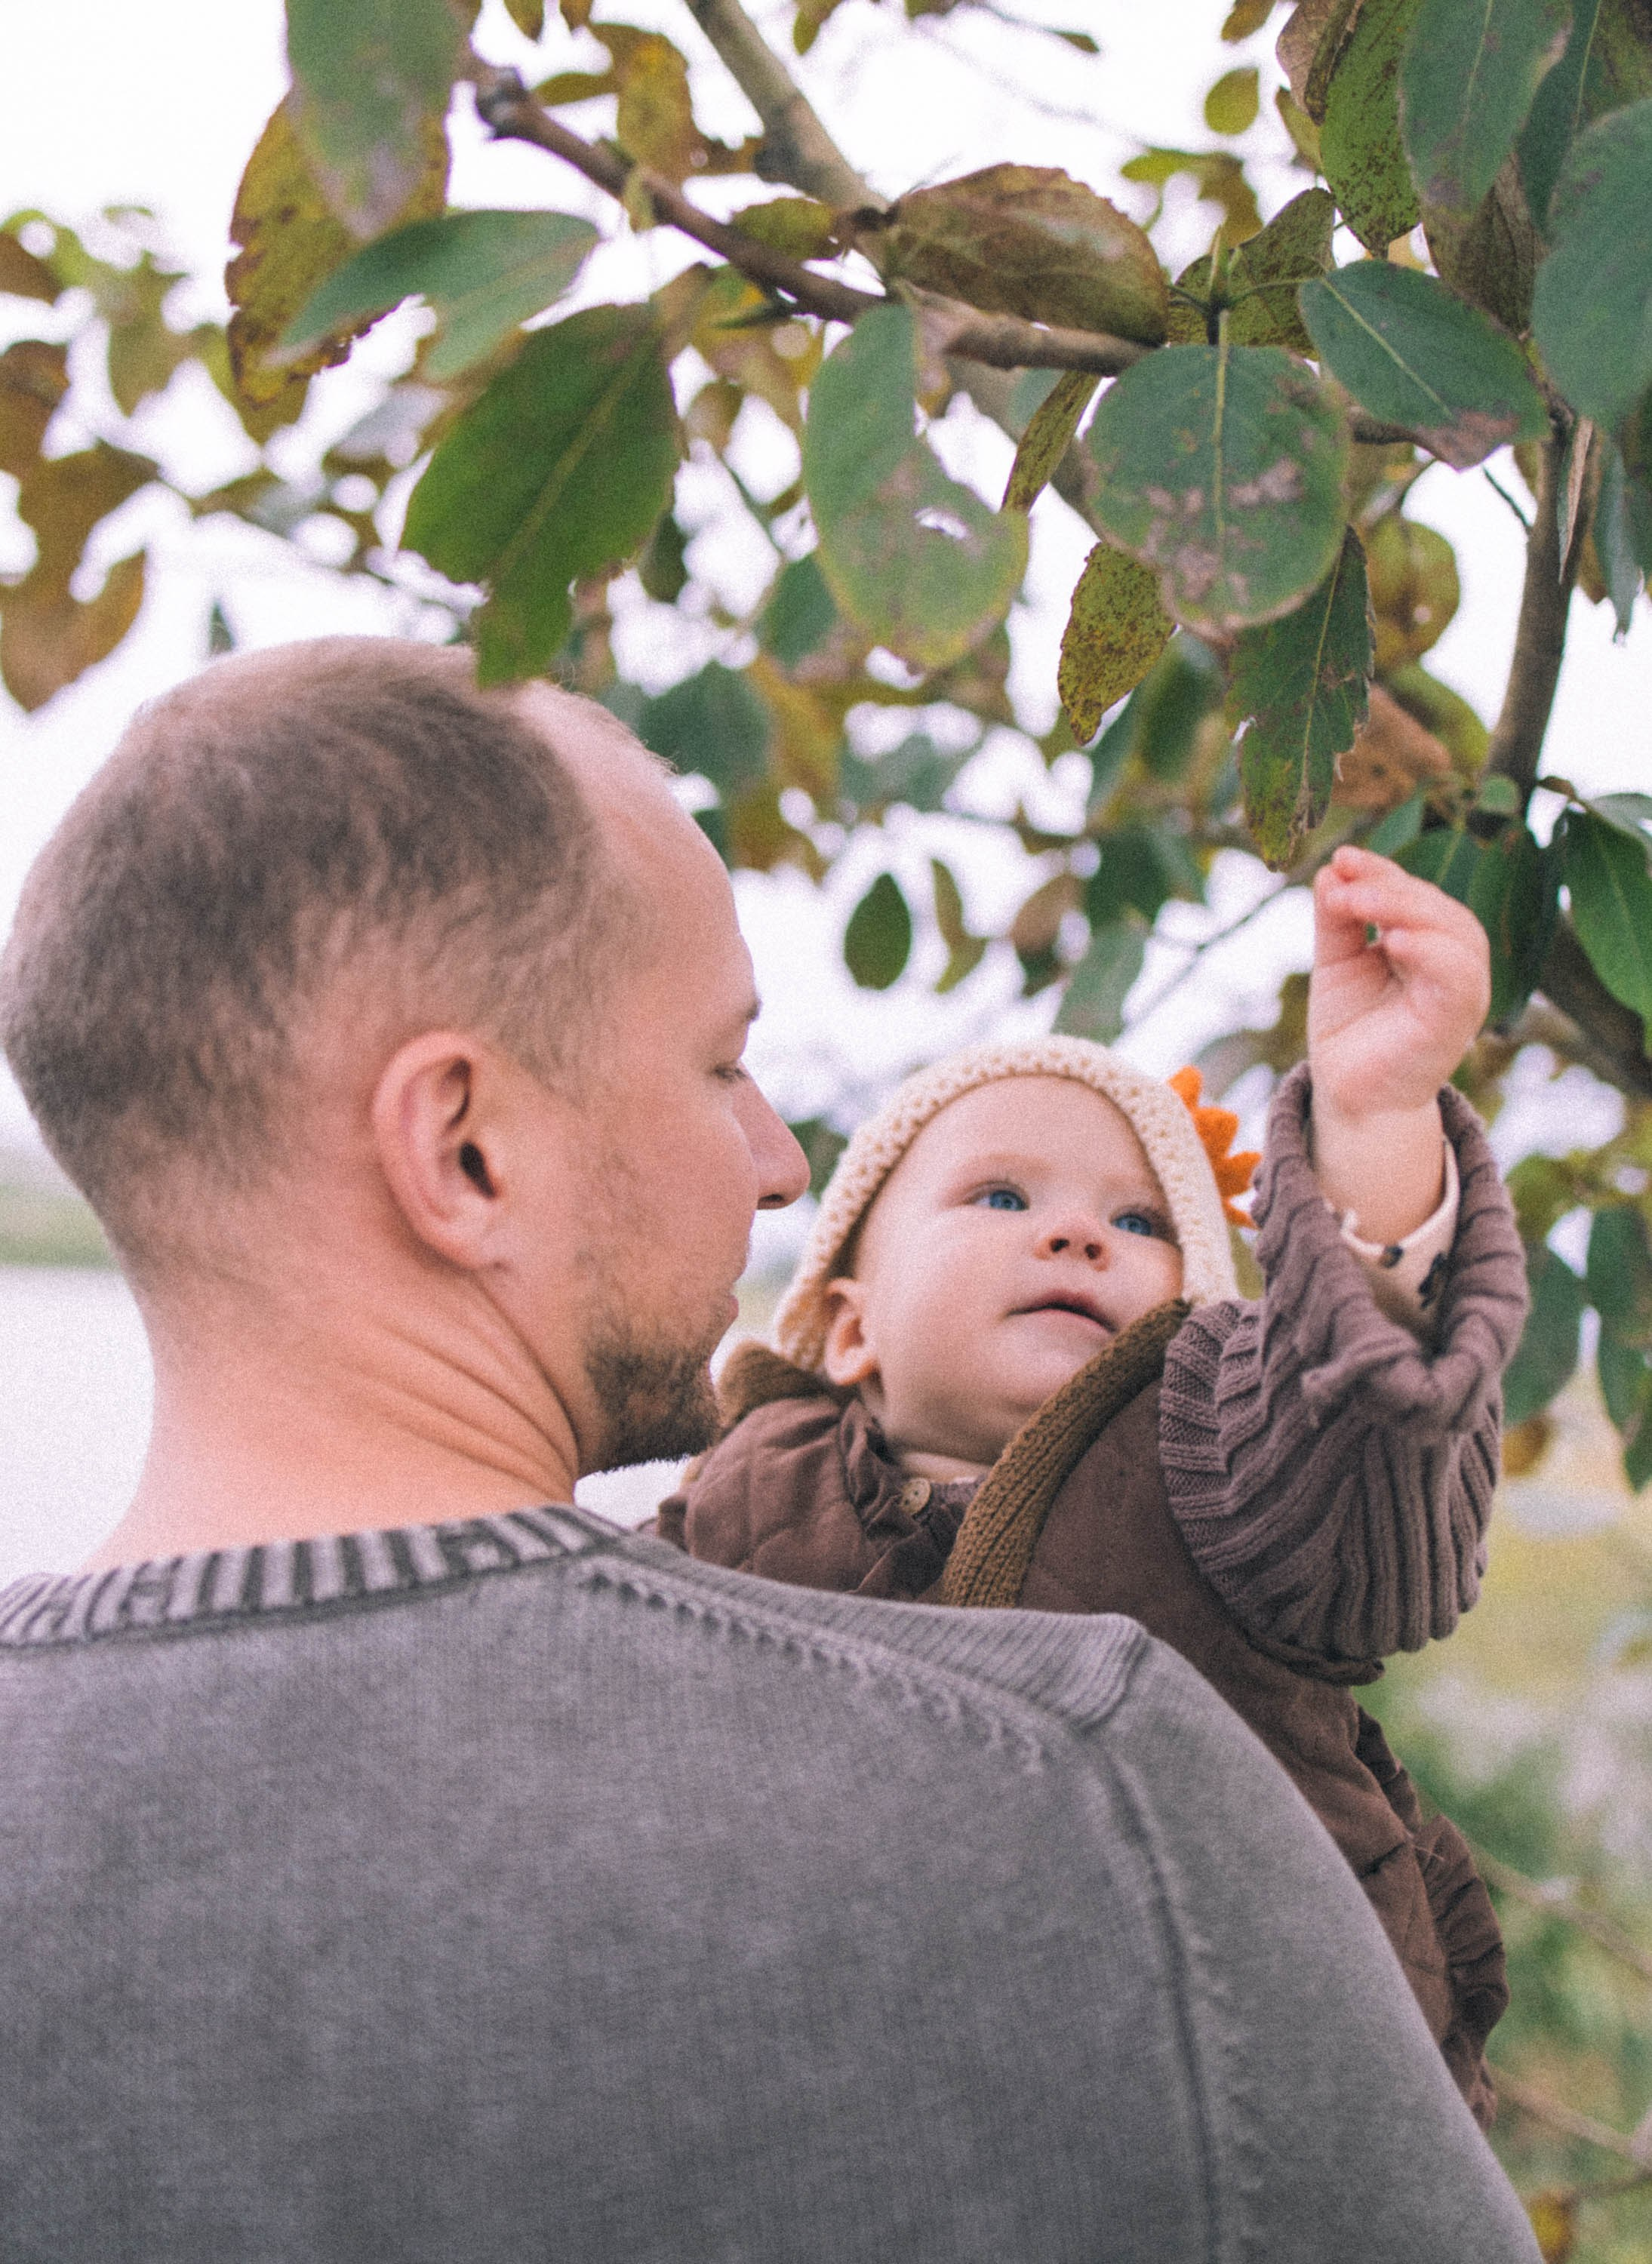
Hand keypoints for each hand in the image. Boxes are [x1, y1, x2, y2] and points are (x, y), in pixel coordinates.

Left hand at [1307, 847, 1488, 1242]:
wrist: (1350, 1094)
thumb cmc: (1350, 1029)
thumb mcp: (1337, 963)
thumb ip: (1337, 920)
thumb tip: (1331, 870)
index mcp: (1429, 941)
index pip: (1412, 893)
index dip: (1380, 871)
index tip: (1341, 857)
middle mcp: (1453, 960)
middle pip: (1436, 906)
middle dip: (1389, 886)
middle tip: (1344, 876)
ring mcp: (1463, 988)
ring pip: (1456, 931)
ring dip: (1406, 909)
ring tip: (1358, 902)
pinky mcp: (1459, 1017)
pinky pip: (1459, 975)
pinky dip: (1432, 952)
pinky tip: (1395, 941)